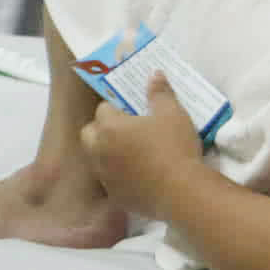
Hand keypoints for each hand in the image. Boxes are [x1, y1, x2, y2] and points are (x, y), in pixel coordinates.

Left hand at [79, 76, 202, 219]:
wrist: (181, 192)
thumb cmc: (174, 147)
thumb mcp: (173, 113)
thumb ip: (160, 93)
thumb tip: (154, 74)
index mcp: (110, 128)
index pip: (102, 109)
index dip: (116, 107)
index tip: (131, 109)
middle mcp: (100, 151)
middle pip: (89, 134)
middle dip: (101, 129)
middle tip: (124, 129)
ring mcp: (105, 176)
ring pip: (96, 159)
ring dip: (107, 152)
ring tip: (131, 152)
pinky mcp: (115, 196)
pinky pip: (110, 180)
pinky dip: (119, 175)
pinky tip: (139, 175)